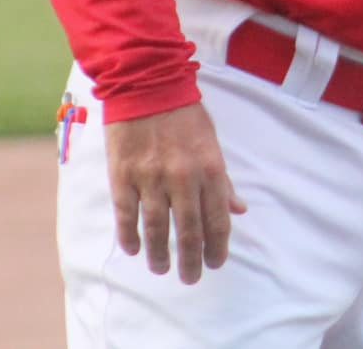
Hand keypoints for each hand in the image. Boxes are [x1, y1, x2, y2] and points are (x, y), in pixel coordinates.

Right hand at [105, 102, 247, 283]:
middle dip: (191, 259)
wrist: (147, 83)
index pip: (218, 219)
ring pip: (156, 228)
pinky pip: (126, 214)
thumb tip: (239, 210)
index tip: (215, 263)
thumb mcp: (212, 142)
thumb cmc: (184, 113)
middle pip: (189, 230)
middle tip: (190, 278)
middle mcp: (182, 177)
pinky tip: (133, 249)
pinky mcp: (123, 175)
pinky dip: (129, 235)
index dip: (217, 246)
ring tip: (161, 268)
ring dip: (159, 254)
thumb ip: (224, 180)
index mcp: (210, 168)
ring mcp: (151, 177)